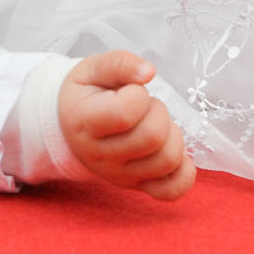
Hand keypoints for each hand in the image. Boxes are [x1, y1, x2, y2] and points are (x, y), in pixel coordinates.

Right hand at [58, 50, 195, 201]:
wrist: (70, 127)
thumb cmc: (85, 95)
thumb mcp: (92, 69)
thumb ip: (120, 63)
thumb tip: (149, 72)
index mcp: (85, 122)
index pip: (126, 113)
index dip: (139, 95)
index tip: (130, 91)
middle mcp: (101, 155)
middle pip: (153, 138)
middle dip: (160, 113)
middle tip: (146, 106)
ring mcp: (119, 175)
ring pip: (167, 161)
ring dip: (173, 136)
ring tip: (156, 125)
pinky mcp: (136, 186)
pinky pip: (171, 190)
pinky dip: (183, 173)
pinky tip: (173, 152)